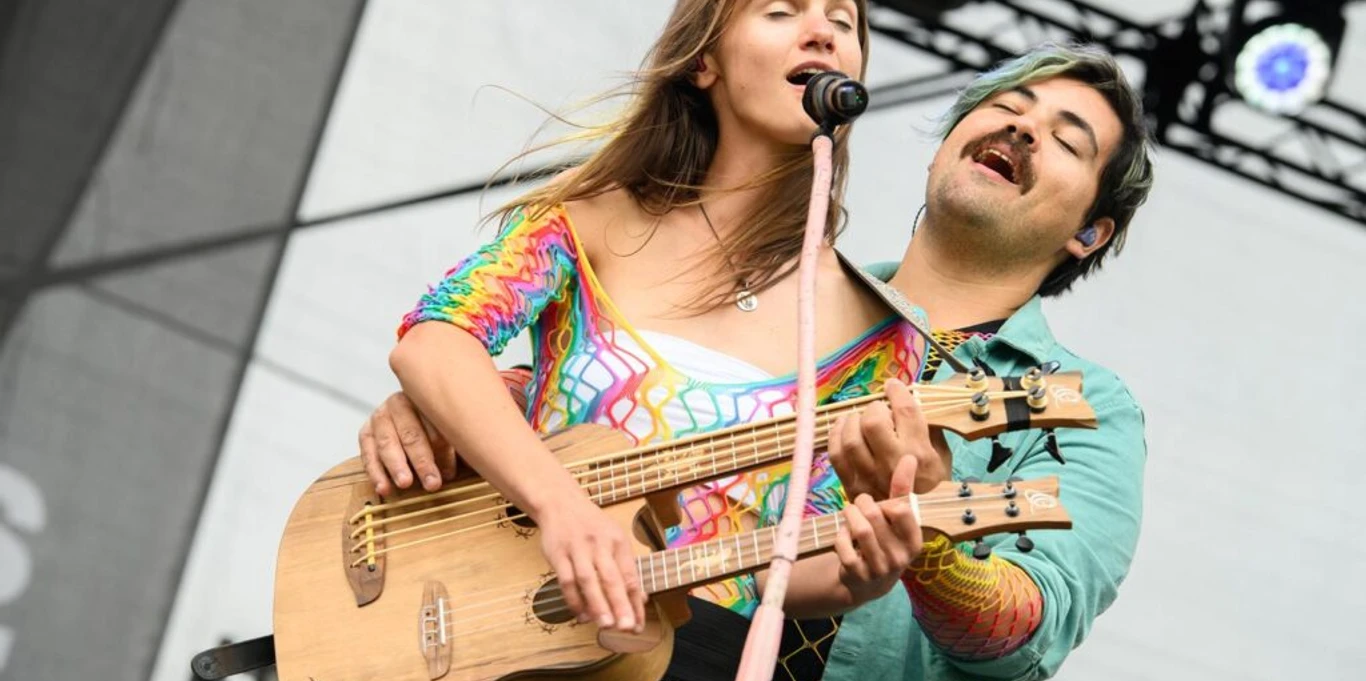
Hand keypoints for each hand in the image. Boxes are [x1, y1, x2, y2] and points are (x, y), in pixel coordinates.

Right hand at [358, 392, 453, 495]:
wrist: (412, 423)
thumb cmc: (439, 429)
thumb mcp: (452, 431)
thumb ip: (460, 443)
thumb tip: (469, 464)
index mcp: (427, 398)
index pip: (435, 423)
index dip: (444, 450)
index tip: (449, 474)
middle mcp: (400, 403)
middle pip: (411, 433)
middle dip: (422, 460)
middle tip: (431, 483)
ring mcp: (381, 416)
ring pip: (388, 442)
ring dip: (396, 465)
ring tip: (405, 483)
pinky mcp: (366, 433)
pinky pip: (368, 453)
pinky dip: (375, 472)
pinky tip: (384, 487)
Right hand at [535, 495, 646, 633]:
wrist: (560, 503)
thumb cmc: (592, 526)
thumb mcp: (615, 538)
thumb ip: (627, 568)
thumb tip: (641, 599)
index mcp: (618, 541)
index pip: (630, 575)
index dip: (635, 601)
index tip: (639, 624)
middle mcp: (599, 544)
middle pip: (611, 578)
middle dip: (619, 604)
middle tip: (626, 627)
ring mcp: (577, 549)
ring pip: (588, 580)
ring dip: (596, 604)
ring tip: (605, 625)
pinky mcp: (558, 554)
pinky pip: (566, 581)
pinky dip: (573, 600)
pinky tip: (581, 615)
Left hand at [829, 378, 951, 498]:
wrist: (912, 524)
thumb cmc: (930, 484)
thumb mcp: (940, 453)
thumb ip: (926, 426)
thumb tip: (908, 398)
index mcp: (919, 453)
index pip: (906, 412)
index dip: (897, 392)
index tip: (893, 386)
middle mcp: (892, 465)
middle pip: (873, 423)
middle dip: (874, 408)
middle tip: (879, 409)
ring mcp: (869, 477)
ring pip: (850, 438)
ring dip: (853, 420)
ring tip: (860, 417)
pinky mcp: (851, 485)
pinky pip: (836, 454)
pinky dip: (835, 435)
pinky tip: (843, 426)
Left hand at [833, 455, 923, 605]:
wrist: (869, 583)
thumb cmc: (885, 541)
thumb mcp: (896, 519)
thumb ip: (903, 489)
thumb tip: (909, 457)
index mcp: (914, 541)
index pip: (903, 510)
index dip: (886, 502)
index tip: (883, 506)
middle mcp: (900, 557)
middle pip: (875, 515)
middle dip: (862, 503)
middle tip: (859, 505)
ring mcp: (879, 569)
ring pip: (860, 529)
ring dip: (849, 515)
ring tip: (849, 513)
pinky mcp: (858, 575)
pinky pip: (844, 546)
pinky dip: (840, 535)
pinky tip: (844, 536)